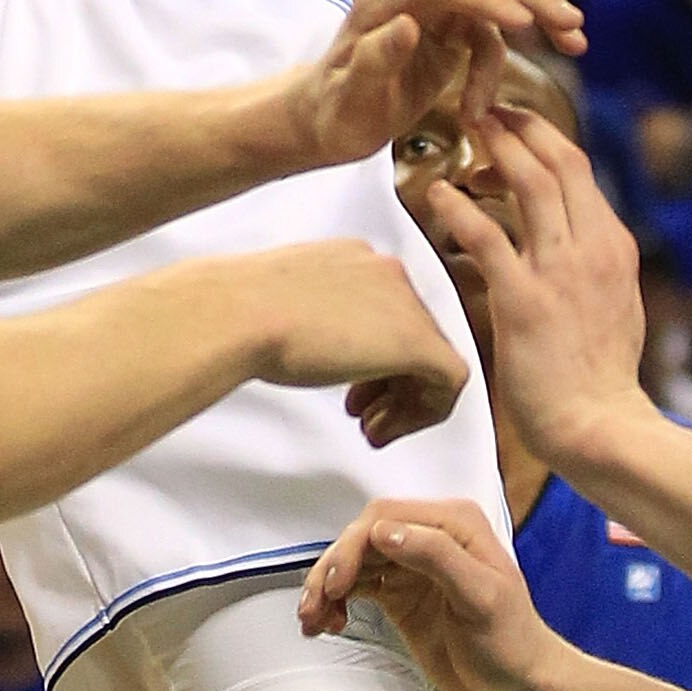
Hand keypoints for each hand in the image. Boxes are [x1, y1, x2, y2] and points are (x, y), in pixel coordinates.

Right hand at [241, 241, 465, 439]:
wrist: (241, 313)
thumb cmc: (245, 311)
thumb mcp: (287, 305)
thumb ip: (316, 316)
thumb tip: (320, 347)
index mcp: (357, 259)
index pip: (387, 312)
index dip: (373, 360)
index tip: (350, 390)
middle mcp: (388, 273)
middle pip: (412, 336)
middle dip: (390, 384)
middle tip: (364, 416)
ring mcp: (406, 304)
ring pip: (432, 358)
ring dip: (404, 403)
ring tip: (372, 431)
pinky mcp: (417, 341)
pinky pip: (449, 380)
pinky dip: (422, 413)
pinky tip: (384, 430)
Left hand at [278, 0, 585, 178]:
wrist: (325, 117)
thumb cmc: (332, 111)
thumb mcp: (347, 98)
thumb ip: (372, 61)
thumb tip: (408, 26)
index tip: (525, 22)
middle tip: (572, 25)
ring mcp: (431, 0)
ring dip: (538, 15)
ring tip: (575, 43)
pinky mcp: (447, 21)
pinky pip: (490, 30)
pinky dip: (505, 58)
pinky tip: (486, 106)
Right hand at [299, 490, 552, 690]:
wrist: (520, 687)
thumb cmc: (513, 643)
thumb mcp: (481, 597)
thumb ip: (436, 557)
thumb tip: (385, 532)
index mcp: (454, 524)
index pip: (385, 517)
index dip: (353, 546)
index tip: (337, 582)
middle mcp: (430, 538)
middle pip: (361, 537)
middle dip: (332, 568)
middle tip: (316, 603)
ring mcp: (412, 567)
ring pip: (353, 562)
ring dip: (326, 586)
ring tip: (312, 619)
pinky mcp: (400, 595)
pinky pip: (356, 587)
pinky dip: (335, 602)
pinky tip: (328, 623)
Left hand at [414, 110, 648, 479]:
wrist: (598, 426)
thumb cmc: (600, 378)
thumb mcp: (617, 306)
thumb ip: (597, 265)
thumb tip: (579, 241)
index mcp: (613, 246)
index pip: (579, 171)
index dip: (542, 138)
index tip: (513, 125)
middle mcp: (591, 247)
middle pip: (557, 161)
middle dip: (519, 126)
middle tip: (484, 108)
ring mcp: (559, 270)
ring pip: (529, 183)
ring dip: (494, 148)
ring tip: (465, 129)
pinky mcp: (524, 299)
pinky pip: (488, 237)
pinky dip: (459, 208)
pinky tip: (437, 194)